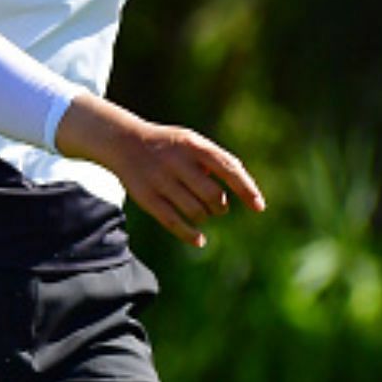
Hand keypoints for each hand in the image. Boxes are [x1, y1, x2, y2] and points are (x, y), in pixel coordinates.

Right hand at [57, 96, 264, 246]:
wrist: (122, 141)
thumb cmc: (168, 145)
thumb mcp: (191, 141)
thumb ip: (217, 160)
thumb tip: (245, 190)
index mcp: (191, 144)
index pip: (227, 167)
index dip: (246, 189)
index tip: (259, 207)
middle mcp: (174, 160)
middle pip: (213, 195)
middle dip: (219, 206)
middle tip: (216, 206)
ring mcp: (158, 179)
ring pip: (196, 211)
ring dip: (204, 217)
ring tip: (200, 212)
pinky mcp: (145, 196)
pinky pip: (173, 222)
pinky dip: (190, 234)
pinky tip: (199, 240)